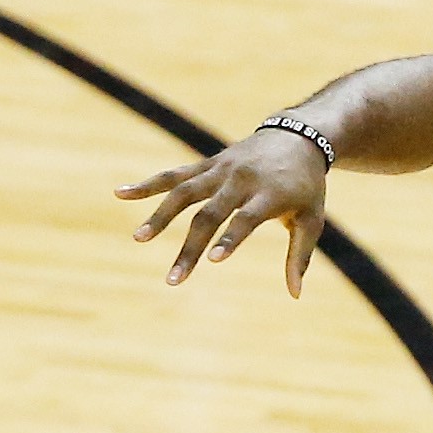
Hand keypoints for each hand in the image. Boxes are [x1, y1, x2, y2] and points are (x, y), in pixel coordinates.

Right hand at [121, 128, 331, 295]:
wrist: (298, 137)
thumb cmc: (307, 186)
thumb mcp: (312, 218)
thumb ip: (300, 255)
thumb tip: (295, 294)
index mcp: (269, 194)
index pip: (246, 219)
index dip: (230, 239)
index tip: (213, 261)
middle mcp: (241, 180)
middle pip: (209, 214)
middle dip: (189, 248)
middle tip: (174, 280)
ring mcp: (220, 170)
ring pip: (184, 192)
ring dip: (160, 216)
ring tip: (139, 239)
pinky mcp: (207, 164)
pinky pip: (174, 174)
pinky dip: (148, 185)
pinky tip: (120, 194)